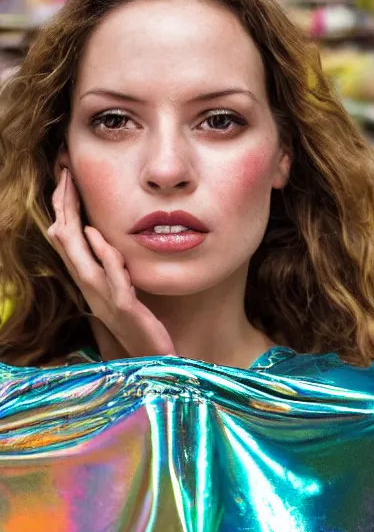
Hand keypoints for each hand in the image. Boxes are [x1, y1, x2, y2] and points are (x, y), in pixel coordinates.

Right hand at [47, 168, 176, 359]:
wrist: (152, 358)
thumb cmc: (140, 324)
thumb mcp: (123, 289)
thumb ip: (110, 266)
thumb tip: (99, 237)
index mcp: (90, 281)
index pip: (69, 239)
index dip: (64, 209)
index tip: (65, 178)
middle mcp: (90, 288)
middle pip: (66, 242)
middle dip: (63, 206)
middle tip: (63, 173)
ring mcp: (104, 299)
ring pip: (79, 259)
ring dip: (73, 224)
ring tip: (70, 192)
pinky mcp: (123, 309)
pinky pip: (111, 279)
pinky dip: (104, 257)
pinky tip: (100, 236)